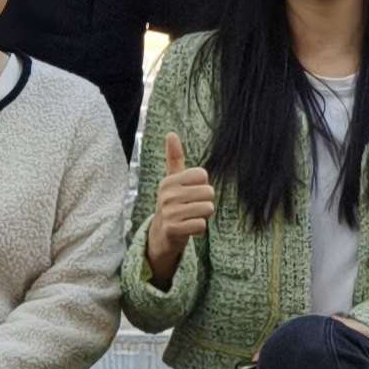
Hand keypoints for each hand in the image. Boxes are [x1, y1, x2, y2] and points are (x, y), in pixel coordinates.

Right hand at [144, 131, 215, 283]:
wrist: (160, 236)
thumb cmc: (172, 205)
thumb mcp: (172, 181)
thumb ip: (174, 158)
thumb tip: (171, 133)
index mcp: (169, 181)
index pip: (203, 175)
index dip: (202, 186)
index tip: (190, 193)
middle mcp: (167, 194)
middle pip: (208, 192)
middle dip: (205, 202)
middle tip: (190, 208)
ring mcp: (168, 212)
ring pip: (207, 208)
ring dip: (203, 216)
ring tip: (189, 218)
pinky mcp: (172, 229)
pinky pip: (201, 225)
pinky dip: (199, 228)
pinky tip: (188, 228)